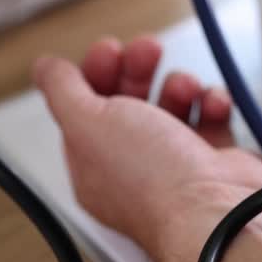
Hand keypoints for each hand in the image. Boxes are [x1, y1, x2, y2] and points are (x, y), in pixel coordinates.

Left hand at [32, 36, 261, 255]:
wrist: (215, 210)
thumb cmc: (153, 181)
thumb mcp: (88, 123)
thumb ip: (62, 90)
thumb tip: (46, 69)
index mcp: (95, 165)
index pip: (86, 110)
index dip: (95, 75)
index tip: (108, 51)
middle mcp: (135, 168)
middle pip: (129, 102)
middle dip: (138, 69)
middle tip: (147, 50)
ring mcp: (176, 166)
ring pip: (172, 106)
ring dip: (179, 85)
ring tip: (186, 86)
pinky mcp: (214, 162)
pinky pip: (210, 119)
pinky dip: (212, 104)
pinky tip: (212, 103)